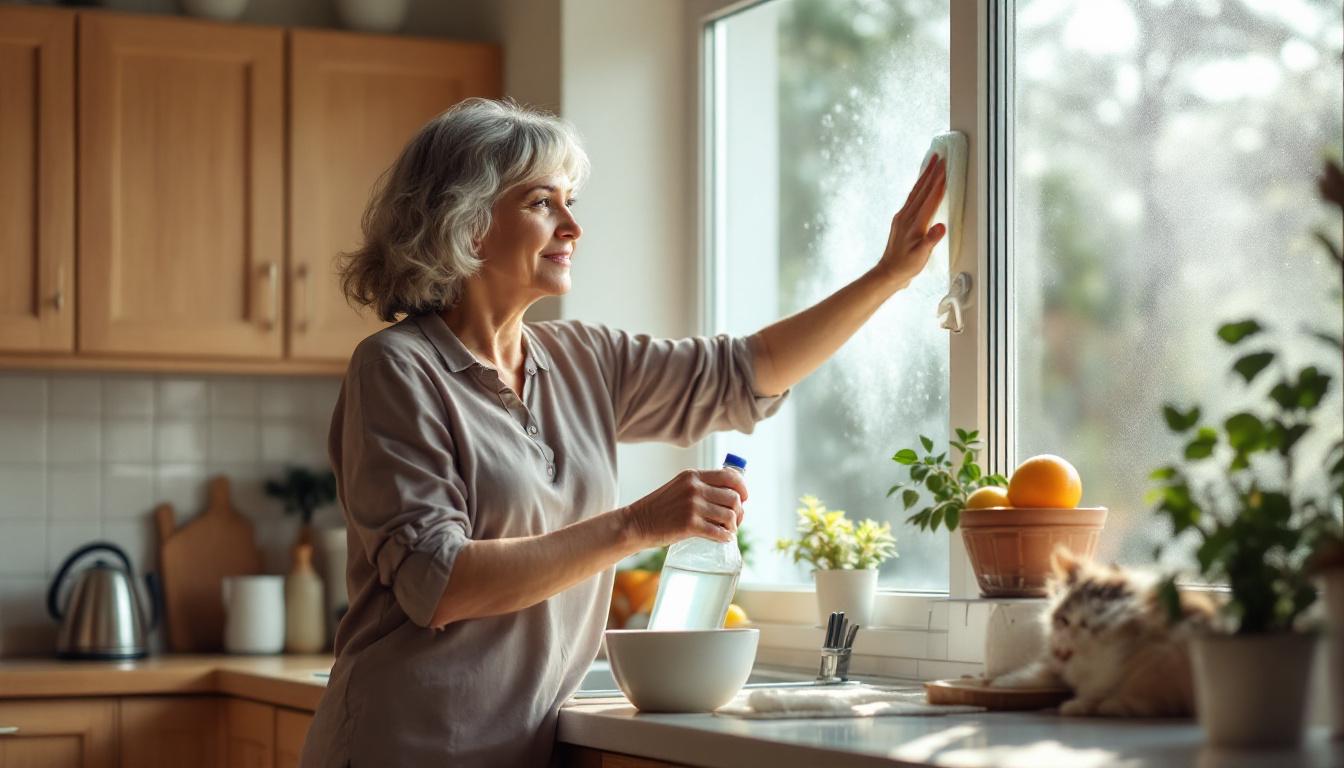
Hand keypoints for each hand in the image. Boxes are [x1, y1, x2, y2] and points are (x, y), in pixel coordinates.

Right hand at [624, 469, 747, 547]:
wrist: (636, 523)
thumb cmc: (659, 508)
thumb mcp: (679, 487)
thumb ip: (700, 486)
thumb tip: (730, 494)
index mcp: (693, 476)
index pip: (730, 476)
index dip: (742, 488)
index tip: (744, 498)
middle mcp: (695, 488)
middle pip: (733, 497)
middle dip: (739, 511)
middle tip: (734, 521)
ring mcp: (693, 506)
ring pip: (729, 515)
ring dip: (733, 525)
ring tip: (727, 530)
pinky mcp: (690, 525)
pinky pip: (719, 531)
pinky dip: (725, 537)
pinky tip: (723, 538)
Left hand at [876, 154, 946, 290]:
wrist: (888, 273)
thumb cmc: (906, 266)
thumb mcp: (920, 256)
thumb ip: (930, 240)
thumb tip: (941, 227)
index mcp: (914, 223)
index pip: (930, 198)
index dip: (939, 182)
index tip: (946, 167)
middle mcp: (906, 216)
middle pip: (922, 190)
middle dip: (932, 172)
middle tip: (939, 156)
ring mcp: (902, 217)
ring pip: (915, 191)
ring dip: (924, 176)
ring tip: (931, 162)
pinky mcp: (901, 220)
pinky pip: (912, 198)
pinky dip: (919, 187)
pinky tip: (921, 184)